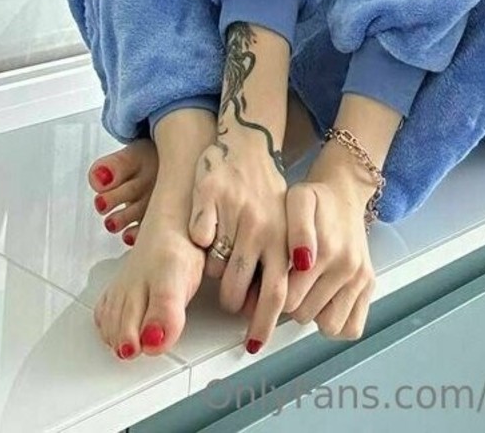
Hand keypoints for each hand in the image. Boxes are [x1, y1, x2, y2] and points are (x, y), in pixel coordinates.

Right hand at [187, 125, 289, 349]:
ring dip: (216, 277)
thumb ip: (280, 264)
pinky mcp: (209, 194)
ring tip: (221, 272)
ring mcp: (234, 210)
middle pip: (242, 287)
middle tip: (231, 308)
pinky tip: (206, 240)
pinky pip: (199, 236)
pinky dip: (200, 244)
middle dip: (234, 307)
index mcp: (282, 236)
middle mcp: (261, 225)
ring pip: (216, 267)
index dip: (264, 321)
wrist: (248, 144)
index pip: (278, 292)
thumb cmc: (265, 194)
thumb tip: (275, 308)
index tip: (255, 340)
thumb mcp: (285, 226)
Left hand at [282, 150, 376, 339]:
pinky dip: (338, 322)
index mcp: (325, 249)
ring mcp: (360, 278)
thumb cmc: (314, 199)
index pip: (289, 299)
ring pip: (329, 326)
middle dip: (291, 303)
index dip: (274, 294)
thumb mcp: (297, 199)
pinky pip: (353, 327)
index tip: (272, 280)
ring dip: (314, 314)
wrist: (343, 192)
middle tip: (289, 281)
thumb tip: (303, 262)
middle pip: (305, 315)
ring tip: (307, 291)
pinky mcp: (369, 285)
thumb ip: (297, 228)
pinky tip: (325, 302)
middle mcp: (347, 267)